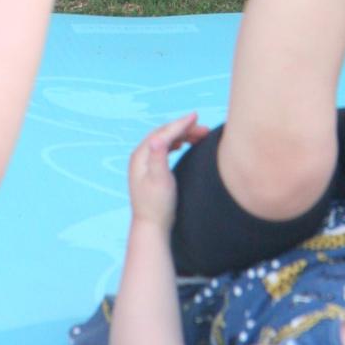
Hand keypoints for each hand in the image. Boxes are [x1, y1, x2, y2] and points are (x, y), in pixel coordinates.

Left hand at [128, 113, 210, 228]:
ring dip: (181, 135)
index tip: (196, 116)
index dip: (181, 124)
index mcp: (141, 155)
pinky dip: (174, 143)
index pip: (164, 133)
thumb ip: (159, 158)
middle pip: (164, 134)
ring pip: (164, 140)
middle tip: (205, 129)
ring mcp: (144, 163)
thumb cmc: (157, 206)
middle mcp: (140, 156)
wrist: (151, 227)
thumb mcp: (160, 181)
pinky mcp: (149, 171)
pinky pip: (163, 149)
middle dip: (184, 128)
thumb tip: (158, 138)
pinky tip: (181, 144)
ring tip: (199, 135)